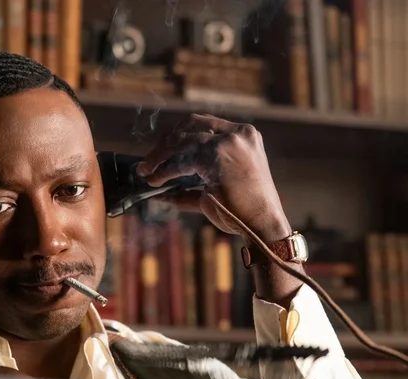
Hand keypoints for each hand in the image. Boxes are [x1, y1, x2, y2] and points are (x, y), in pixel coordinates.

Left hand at [136, 114, 291, 243]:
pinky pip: (182, 161)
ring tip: (147, 172)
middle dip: (165, 143)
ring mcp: (229, 142)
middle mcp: (238, 133)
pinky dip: (165, 171)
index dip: (178, 134)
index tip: (162, 149)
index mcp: (243, 135)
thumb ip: (188, 187)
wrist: (261, 224)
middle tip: (148, 163)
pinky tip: (156, 181)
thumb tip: (158, 192)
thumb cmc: (242, 211)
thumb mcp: (214, 190)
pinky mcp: (217, 156)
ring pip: (182, 140)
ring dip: (159, 157)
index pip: (202, 124)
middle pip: (189, 125)